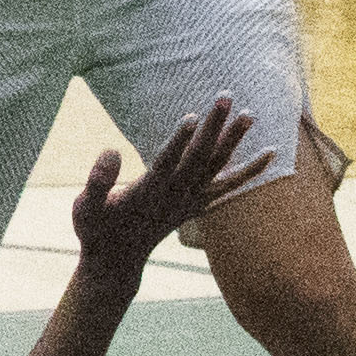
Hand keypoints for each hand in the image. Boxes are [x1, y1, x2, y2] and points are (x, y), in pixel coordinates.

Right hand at [69, 97, 271, 281]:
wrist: (117, 261)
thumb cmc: (97, 229)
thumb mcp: (85, 208)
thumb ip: (97, 182)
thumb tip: (111, 152)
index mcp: (147, 193)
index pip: (167, 163)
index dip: (179, 142)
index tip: (193, 117)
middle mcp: (174, 196)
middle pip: (199, 157)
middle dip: (213, 126)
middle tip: (225, 95)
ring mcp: (189, 201)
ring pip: (217, 167)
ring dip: (234, 140)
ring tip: (250, 114)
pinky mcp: (198, 204)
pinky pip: (230, 186)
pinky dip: (250, 171)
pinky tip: (270, 154)